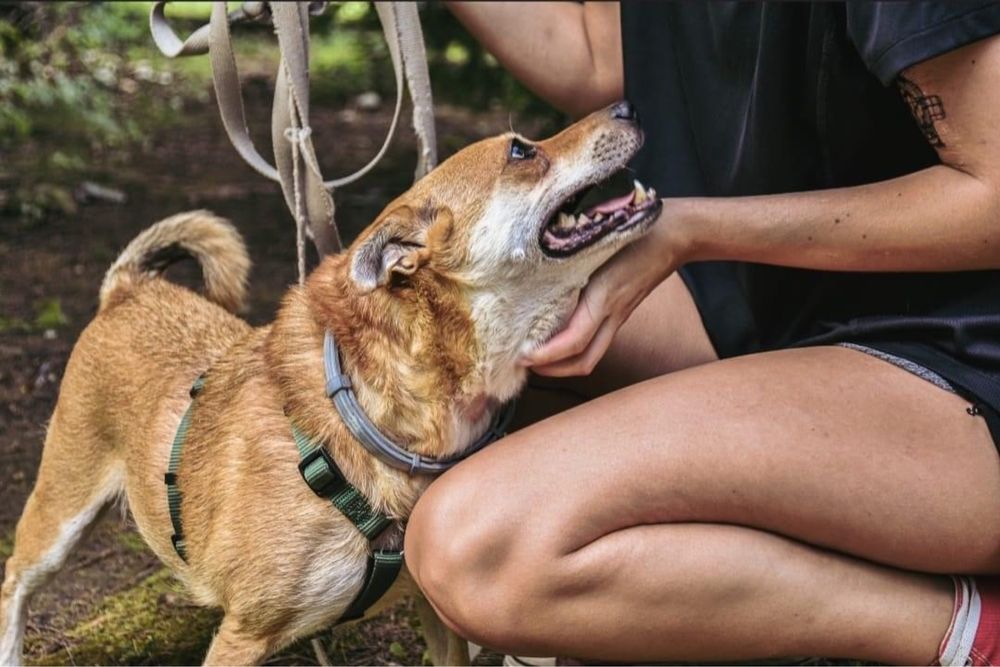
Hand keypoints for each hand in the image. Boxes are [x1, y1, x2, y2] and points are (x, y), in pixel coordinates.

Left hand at [523, 203, 687, 376]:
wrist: (675, 235)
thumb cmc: (634, 232)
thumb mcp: (597, 244)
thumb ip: (570, 262)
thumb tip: (532, 273)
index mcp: (604, 297)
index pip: (573, 341)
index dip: (546, 355)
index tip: (522, 356)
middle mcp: (613, 313)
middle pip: (584, 361)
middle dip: (552, 370)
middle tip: (523, 363)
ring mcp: (619, 315)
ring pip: (592, 355)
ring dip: (563, 363)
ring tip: (536, 355)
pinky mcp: (621, 312)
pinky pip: (597, 341)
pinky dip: (574, 347)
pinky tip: (556, 335)